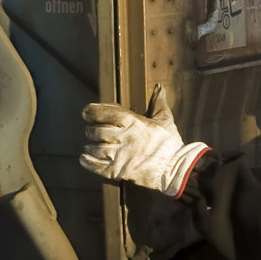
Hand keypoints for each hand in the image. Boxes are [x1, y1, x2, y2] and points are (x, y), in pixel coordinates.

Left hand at [80, 86, 211, 195]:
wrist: (176, 169)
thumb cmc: (170, 143)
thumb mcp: (165, 119)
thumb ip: (157, 102)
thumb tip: (158, 87)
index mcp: (133, 121)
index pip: (105, 113)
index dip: (92, 111)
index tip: (86, 112)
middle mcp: (124, 137)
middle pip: (96, 131)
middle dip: (91, 130)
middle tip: (90, 130)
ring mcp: (120, 155)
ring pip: (95, 148)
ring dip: (90, 146)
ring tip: (90, 145)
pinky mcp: (119, 172)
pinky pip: (97, 167)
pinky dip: (88, 162)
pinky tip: (84, 158)